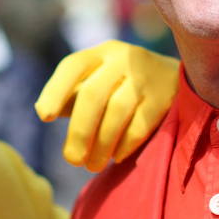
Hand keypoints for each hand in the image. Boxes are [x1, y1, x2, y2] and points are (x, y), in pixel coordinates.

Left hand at [35, 40, 179, 171]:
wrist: (174, 78)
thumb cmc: (121, 85)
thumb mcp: (98, 80)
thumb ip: (72, 95)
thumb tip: (44, 111)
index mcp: (100, 53)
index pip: (72, 66)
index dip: (55, 90)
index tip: (45, 117)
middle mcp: (122, 59)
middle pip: (93, 95)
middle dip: (79, 131)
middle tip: (72, 160)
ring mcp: (145, 76)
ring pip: (116, 111)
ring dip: (101, 144)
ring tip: (92, 165)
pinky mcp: (164, 96)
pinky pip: (140, 124)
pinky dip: (124, 144)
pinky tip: (116, 157)